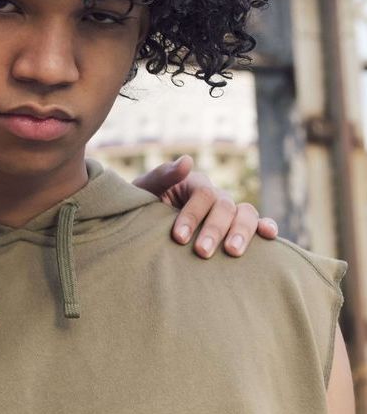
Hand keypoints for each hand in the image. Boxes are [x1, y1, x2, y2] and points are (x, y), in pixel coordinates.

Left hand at [132, 155, 277, 257]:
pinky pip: (256, 224)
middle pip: (225, 206)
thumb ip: (163, 175)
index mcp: (195, 183)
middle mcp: (215, 196)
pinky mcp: (235, 228)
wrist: (143, 227)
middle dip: (214, 229)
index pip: (203, 195)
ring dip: (242, 232)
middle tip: (202, 252)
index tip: (179, 237)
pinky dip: (266, 227)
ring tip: (233, 252)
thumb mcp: (146, 189)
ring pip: (246, 214)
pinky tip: (270, 237)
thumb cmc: (143, 206)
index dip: (192, 215)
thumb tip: (187, 161)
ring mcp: (228, 212)